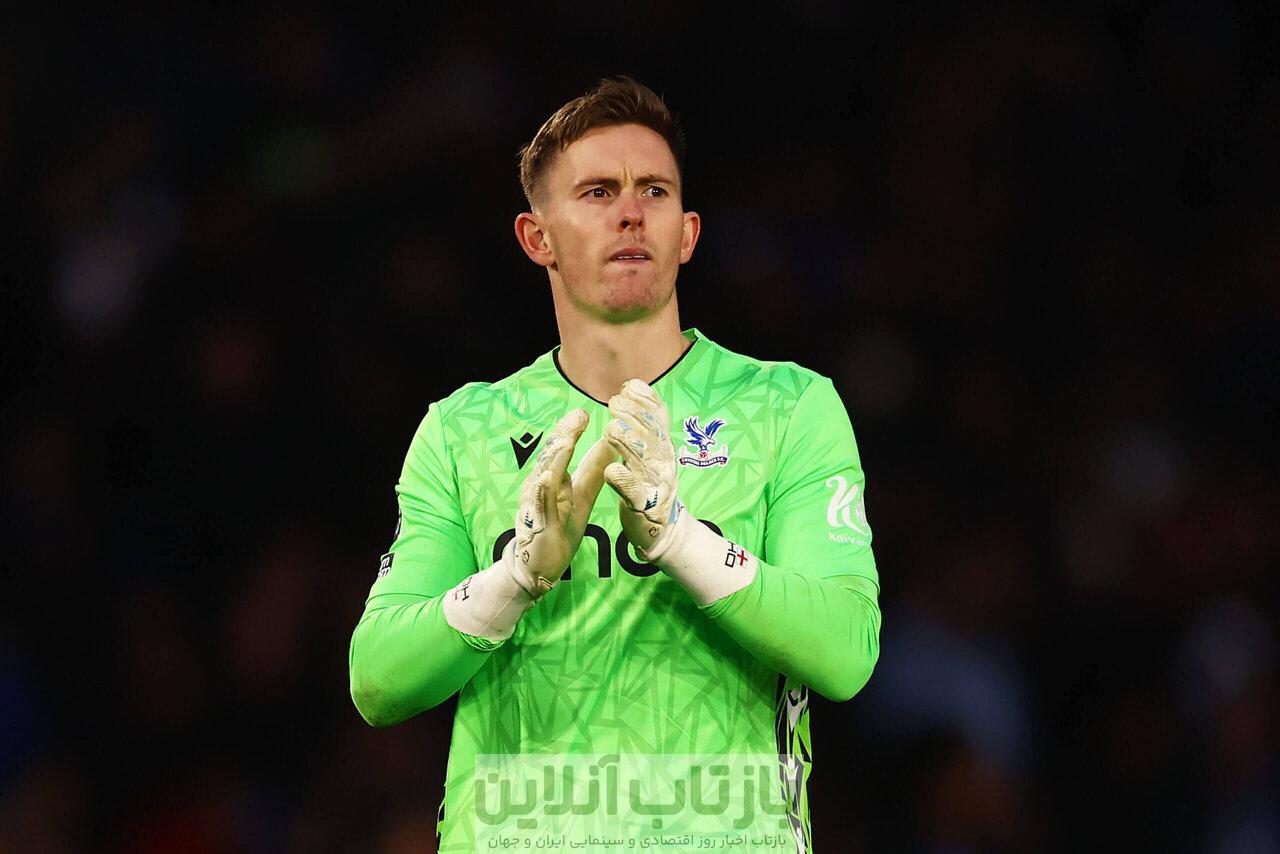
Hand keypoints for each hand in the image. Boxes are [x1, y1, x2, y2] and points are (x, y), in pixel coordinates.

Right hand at [503, 409, 612, 597]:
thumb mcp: (582, 498)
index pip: (563, 449)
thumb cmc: (559, 530)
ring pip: (544, 477)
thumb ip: (593, 472)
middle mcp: (541, 487)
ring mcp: (536, 505)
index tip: (587, 411)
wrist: (539, 567)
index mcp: (554, 479)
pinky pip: (538, 506)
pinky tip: (548, 478)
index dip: (573, 430)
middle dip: (564, 436)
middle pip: (552, 457)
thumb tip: (610, 443)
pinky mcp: (536, 525)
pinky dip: (542, 491)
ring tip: (566, 441)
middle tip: (578, 416)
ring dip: (554, 459)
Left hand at [602, 379, 683, 561]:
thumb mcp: (651, 453)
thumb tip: (632, 389)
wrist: (662, 530)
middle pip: (651, 436)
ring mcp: (655, 485)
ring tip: (612, 430)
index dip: (646, 401)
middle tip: (614, 403)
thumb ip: (643, 425)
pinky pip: (635, 493)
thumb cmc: (650, 486)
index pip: (659, 419)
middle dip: (634, 417)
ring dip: (628, 445)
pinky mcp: (644, 507)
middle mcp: (663, 463)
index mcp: (663, 448)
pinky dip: (624, 481)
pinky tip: (611, 471)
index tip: (629, 386)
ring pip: (643, 461)